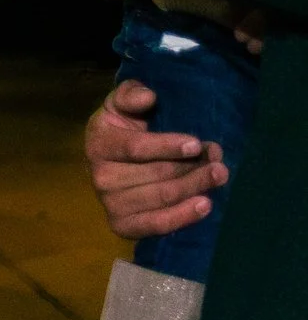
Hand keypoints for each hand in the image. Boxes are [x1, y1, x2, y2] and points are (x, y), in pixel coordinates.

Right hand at [85, 79, 224, 238]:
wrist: (117, 161)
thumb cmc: (126, 128)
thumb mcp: (123, 104)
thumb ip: (131, 94)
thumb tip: (148, 97)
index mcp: (99, 143)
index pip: (135, 148)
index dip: (167, 146)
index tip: (196, 144)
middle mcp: (99, 176)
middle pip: (156, 175)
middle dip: (192, 168)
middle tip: (219, 161)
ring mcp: (110, 203)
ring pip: (162, 198)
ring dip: (196, 186)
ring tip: (220, 175)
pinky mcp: (122, 225)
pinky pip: (155, 225)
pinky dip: (183, 217)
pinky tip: (205, 205)